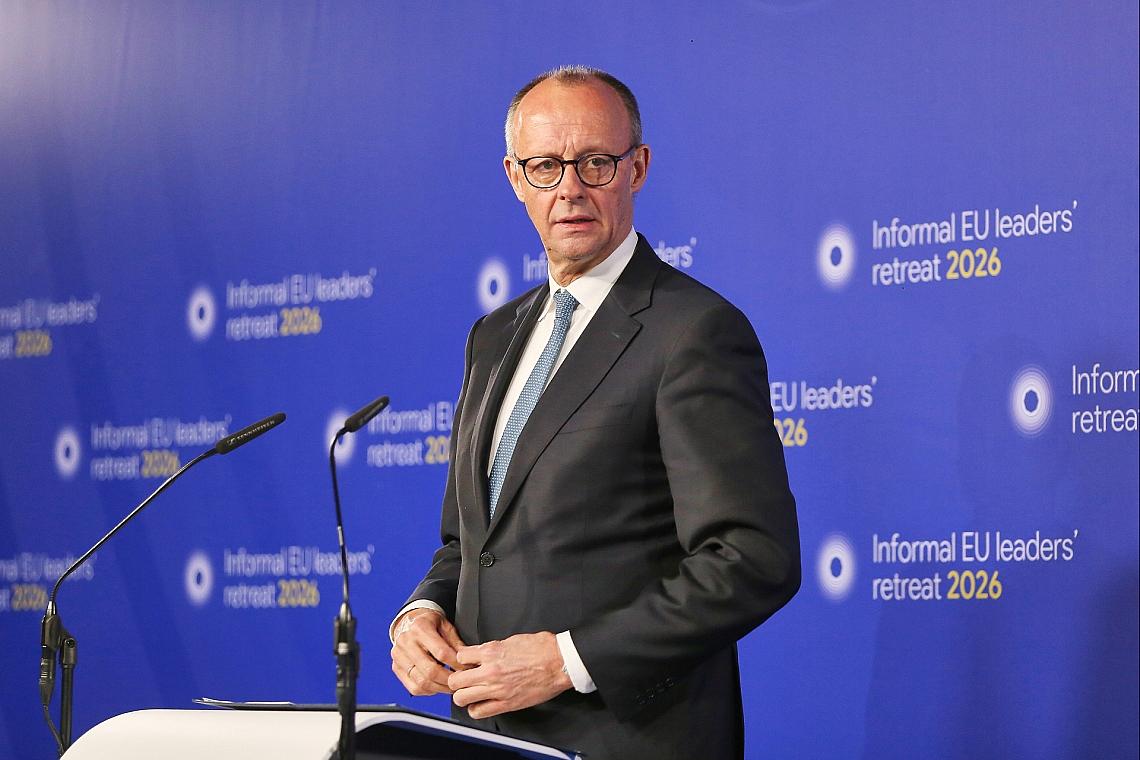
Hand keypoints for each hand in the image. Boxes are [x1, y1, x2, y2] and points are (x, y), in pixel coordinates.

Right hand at [390, 608, 466, 695]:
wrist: (410, 621)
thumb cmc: (430, 623)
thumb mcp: (446, 626)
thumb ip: (456, 643)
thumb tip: (468, 660)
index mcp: (420, 627)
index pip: (441, 652)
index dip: (456, 664)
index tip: (467, 669)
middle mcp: (406, 641)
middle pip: (430, 670)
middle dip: (449, 680)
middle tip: (460, 682)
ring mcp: (398, 656)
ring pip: (421, 682)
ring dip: (440, 688)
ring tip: (451, 686)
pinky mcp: (396, 667)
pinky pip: (413, 687)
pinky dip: (428, 691)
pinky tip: (437, 686)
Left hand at [448, 632, 572, 718]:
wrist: (560, 662)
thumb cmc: (542, 648)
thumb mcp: (513, 639)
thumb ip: (494, 648)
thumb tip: (484, 653)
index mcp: (492, 651)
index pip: (460, 657)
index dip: (462, 661)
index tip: (466, 664)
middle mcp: (490, 671)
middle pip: (455, 680)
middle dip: (457, 679)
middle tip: (463, 680)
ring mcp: (497, 689)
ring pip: (461, 698)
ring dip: (463, 695)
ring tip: (470, 692)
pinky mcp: (506, 704)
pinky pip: (479, 712)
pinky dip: (476, 709)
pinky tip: (481, 703)